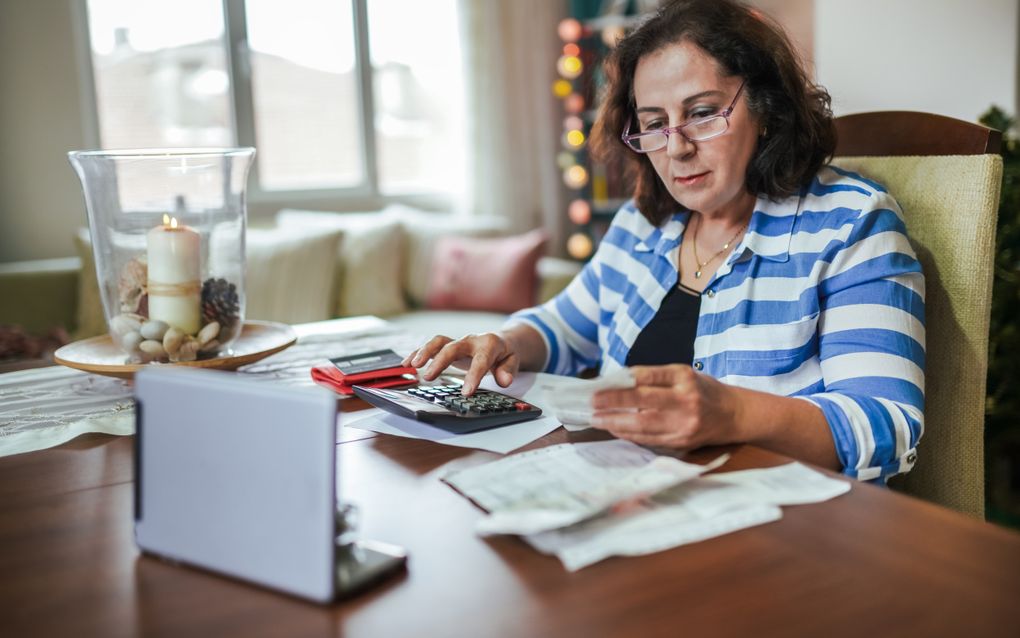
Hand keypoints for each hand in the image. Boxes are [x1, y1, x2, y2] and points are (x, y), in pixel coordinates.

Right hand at [401, 333, 519, 394]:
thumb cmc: (505, 354)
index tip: (467, 393)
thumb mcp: (513, 361)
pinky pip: (431, 347)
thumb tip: (504, 381)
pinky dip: (418, 353)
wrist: (500, 341)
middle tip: (429, 377)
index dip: (473, 376)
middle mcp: (470, 340)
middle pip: (453, 347)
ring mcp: (458, 342)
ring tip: (412, 366)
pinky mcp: (448, 345)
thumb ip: (508, 371)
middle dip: (440, 361)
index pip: (480, 361)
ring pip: (438, 342)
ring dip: (424, 352)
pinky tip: (406, 364)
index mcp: (489, 344)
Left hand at [589, 365, 741, 448]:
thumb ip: (654, 377)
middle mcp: (685, 401)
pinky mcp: (681, 442)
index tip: (600, 385)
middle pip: (644, 404)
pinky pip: (649, 440)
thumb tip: (618, 382)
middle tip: (592, 403)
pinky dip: (629, 435)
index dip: (623, 382)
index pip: (649, 377)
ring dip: (616, 423)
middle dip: (614, 404)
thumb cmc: (703, 390)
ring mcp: (684, 425)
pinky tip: (615, 429)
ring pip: (643, 426)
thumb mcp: (683, 374)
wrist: (733, 415)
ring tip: (597, 419)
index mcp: (685, 378)